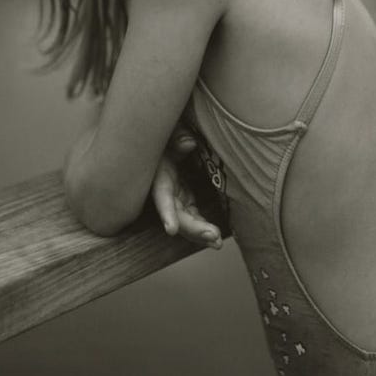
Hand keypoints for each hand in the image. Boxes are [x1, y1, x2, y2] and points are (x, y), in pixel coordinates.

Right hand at [150, 127, 223, 248]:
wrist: (165, 134)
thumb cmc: (166, 132)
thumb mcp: (168, 132)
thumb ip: (177, 137)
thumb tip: (189, 143)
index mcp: (159, 175)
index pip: (161, 196)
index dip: (167, 213)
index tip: (171, 229)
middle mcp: (166, 190)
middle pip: (177, 214)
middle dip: (193, 229)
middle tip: (213, 236)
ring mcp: (176, 195)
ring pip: (186, 220)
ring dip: (200, 233)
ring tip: (217, 243)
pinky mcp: (185, 197)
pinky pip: (193, 215)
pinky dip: (202, 226)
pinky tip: (215, 238)